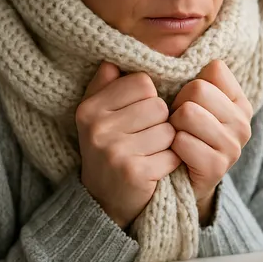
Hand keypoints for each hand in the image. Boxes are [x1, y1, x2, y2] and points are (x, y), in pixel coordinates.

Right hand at [76, 61, 180, 229]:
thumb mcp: (99, 115)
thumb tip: (112, 60)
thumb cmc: (109, 148)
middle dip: (159, 122)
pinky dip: (170, 162)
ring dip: (165, 143)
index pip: (142, 82)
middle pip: (158, 105)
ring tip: (148, 153)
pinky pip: (172, 154)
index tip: (136, 116)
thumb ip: (105, 86)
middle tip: (143, 139)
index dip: (148, 98)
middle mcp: (98, 128)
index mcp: (90, 108)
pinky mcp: (135, 172)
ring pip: (168, 130)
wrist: (105, 201)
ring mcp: (115, 151)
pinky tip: (154, 169)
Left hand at [169, 60, 252, 224]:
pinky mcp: (217, 167)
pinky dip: (171, 147)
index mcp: (238, 100)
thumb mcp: (180, 101)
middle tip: (177, 124)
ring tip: (175, 138)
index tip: (187, 102)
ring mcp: (233, 145)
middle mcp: (242, 121)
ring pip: (189, 113)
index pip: (214, 69)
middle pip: (199, 89)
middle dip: (178, 105)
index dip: (189, 84)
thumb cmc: (177, 134)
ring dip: (173, 126)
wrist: (176, 182)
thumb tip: (128, 53)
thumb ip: (173, 74)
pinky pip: (183, 142)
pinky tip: (174, 155)